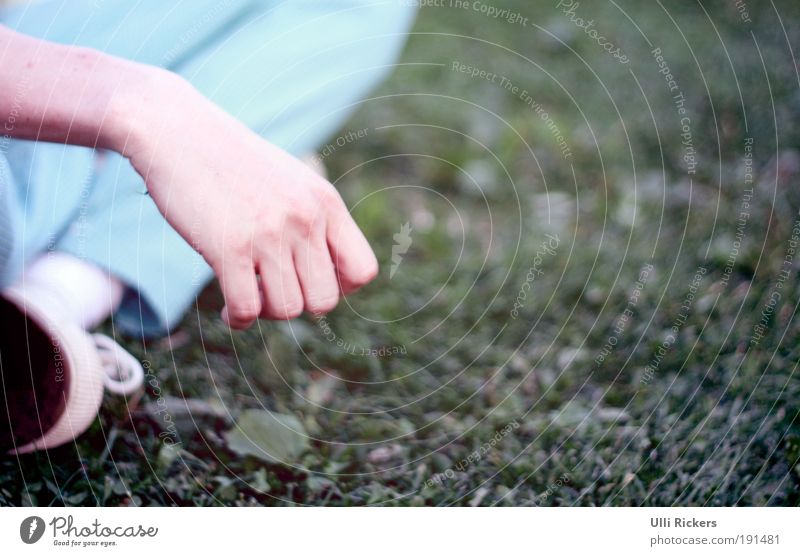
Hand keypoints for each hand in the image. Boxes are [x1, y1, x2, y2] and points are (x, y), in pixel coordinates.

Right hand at [115, 70, 377, 328]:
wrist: (178, 131)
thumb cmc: (233, 162)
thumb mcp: (292, 181)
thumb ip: (314, 220)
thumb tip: (327, 276)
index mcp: (325, 203)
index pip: (363, 271)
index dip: (340, 288)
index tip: (309, 282)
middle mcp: (305, 219)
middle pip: (325, 300)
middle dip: (299, 305)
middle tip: (273, 291)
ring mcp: (269, 234)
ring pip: (289, 309)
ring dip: (266, 313)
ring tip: (249, 296)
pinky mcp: (230, 247)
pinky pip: (247, 309)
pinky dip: (239, 319)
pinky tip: (229, 311)